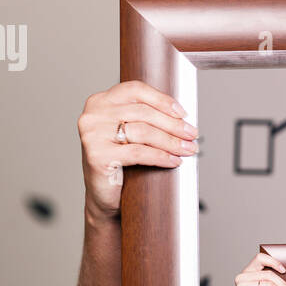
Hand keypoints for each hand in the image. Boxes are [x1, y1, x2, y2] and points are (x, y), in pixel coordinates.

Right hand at [77, 80, 198, 219]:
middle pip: (143, 112)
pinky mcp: (97, 155)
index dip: (162, 100)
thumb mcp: (129, 132)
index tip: (182, 113)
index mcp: (101, 101)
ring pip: (143, 131)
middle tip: (192, 134)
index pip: (136, 90)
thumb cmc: (119, 161)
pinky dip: (161, 156)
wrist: (103, 195)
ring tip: (187, 148)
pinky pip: (138, 152)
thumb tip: (181, 115)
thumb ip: (144, 117)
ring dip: (171, 141)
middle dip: (173, 124)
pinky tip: (174, 160)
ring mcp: (93, 134)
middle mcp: (93, 114)